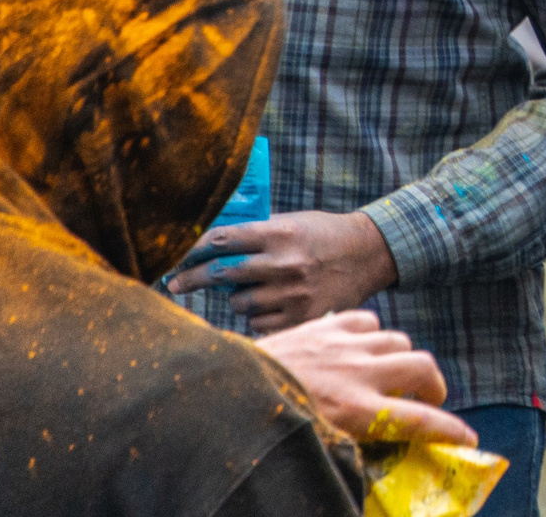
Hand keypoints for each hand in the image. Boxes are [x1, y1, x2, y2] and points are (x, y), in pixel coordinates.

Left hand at [167, 209, 399, 331]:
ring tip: (258, 288)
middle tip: (175, 283)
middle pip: (222, 273)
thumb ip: (256, 235)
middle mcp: (285, 263)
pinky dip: (260, 314)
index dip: (192, 251)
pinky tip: (275, 303)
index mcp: (280, 234)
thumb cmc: (324, 235)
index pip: (222, 241)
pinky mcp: (302, 316)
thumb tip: (207, 246)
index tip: (175, 260)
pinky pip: (259, 322)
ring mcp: (294, 293)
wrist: (370, 254)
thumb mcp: (293, 223)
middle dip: (193, 279)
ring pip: (240, 302)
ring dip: (239, 297)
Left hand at [254, 311, 475, 446]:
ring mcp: (342, 345)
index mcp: (357, 411)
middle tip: (423, 402)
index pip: (422, 420)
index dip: (451, 430)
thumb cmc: (262, 427)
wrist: (215, 392)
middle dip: (432, 388)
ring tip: (388, 376)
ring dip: (401, 361)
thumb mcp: (313, 445)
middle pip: (423, 368)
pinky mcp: (323, 326)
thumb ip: (350, 444)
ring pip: (398, 341)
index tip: (468, 439)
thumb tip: (374, 457)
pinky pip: (367, 320)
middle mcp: (358, 373)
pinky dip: (371, 334)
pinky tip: (358, 348)